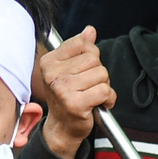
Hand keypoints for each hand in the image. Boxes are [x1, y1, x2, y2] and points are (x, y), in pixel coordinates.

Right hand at [36, 27, 112, 158]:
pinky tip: (98, 104)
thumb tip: (90, 30)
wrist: (62, 127)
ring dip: (103, 86)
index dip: (90, 55)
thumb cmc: (67, 97)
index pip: (81, 43)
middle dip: (98, 73)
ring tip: (91, 95)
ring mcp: (63, 89)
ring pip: (102, 74)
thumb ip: (79, 48)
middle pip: (94, 59)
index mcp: (49, 62)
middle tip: (87, 86)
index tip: (83, 69)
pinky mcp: (75, 103)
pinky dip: (108, 99)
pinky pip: (105, 91)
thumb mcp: (69, 69)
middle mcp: (52, 74)